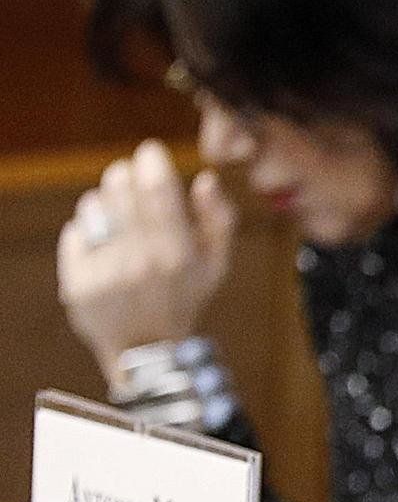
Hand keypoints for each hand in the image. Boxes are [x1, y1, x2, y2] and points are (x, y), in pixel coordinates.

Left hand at [58, 140, 235, 380]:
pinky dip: (87, 230)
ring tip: (117, 216)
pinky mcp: (77, 281)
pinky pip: (76, 232)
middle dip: (125, 175)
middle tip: (130, 179)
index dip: (151, 161)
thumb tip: (206, 179)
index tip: (150, 152)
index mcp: (177, 254)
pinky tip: (102, 243)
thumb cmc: (183, 298)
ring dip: (105, 202)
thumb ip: (218, 219)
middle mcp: (140, 261)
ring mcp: (106, 272)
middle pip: (121, 188)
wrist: (147, 349)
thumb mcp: (216, 264)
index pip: (158, 189)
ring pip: (94, 206)